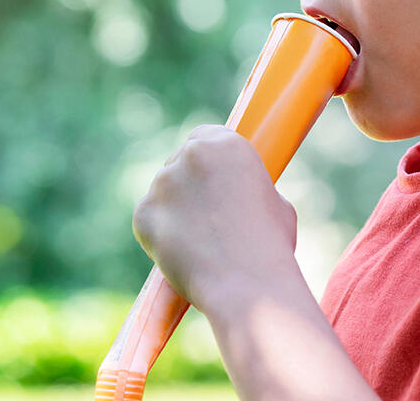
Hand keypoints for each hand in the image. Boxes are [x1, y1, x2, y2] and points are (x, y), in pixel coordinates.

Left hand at [132, 124, 298, 313]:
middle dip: (187, 184)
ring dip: (174, 210)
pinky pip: (149, 220)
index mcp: (227, 144)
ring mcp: (163, 182)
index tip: (211, 178)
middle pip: (179, 162)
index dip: (207, 161)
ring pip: (164, 193)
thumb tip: (238, 192)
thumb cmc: (270, 246)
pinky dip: (160, 234)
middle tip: (204, 217)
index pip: (203, 137)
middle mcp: (191, 155)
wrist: (248, 283)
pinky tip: (183, 253)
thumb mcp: (275, 201)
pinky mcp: (144, 212)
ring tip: (200, 243)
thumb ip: (247, 186)